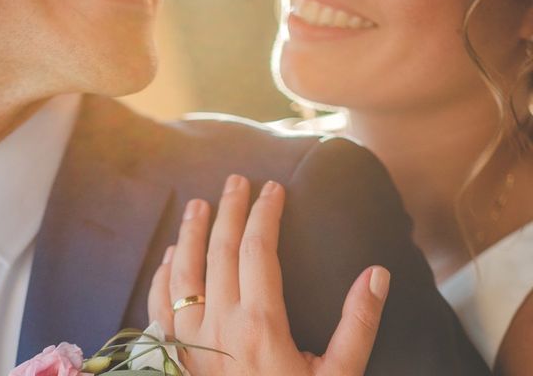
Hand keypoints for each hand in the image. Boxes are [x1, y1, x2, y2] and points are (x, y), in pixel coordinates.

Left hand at [147, 174, 390, 375]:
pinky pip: (159, 306)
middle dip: (230, 209)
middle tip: (236, 180)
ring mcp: (189, 340)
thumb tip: (376, 274)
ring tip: (199, 204)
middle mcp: (219, 324)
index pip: (258, 249)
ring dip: (191, 232)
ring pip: (183, 271)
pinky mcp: (173, 356)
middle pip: (220, 249)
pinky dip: (163, 274)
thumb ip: (357, 323)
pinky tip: (169, 256)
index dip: (265, 213)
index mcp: (260, 325)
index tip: (273, 188)